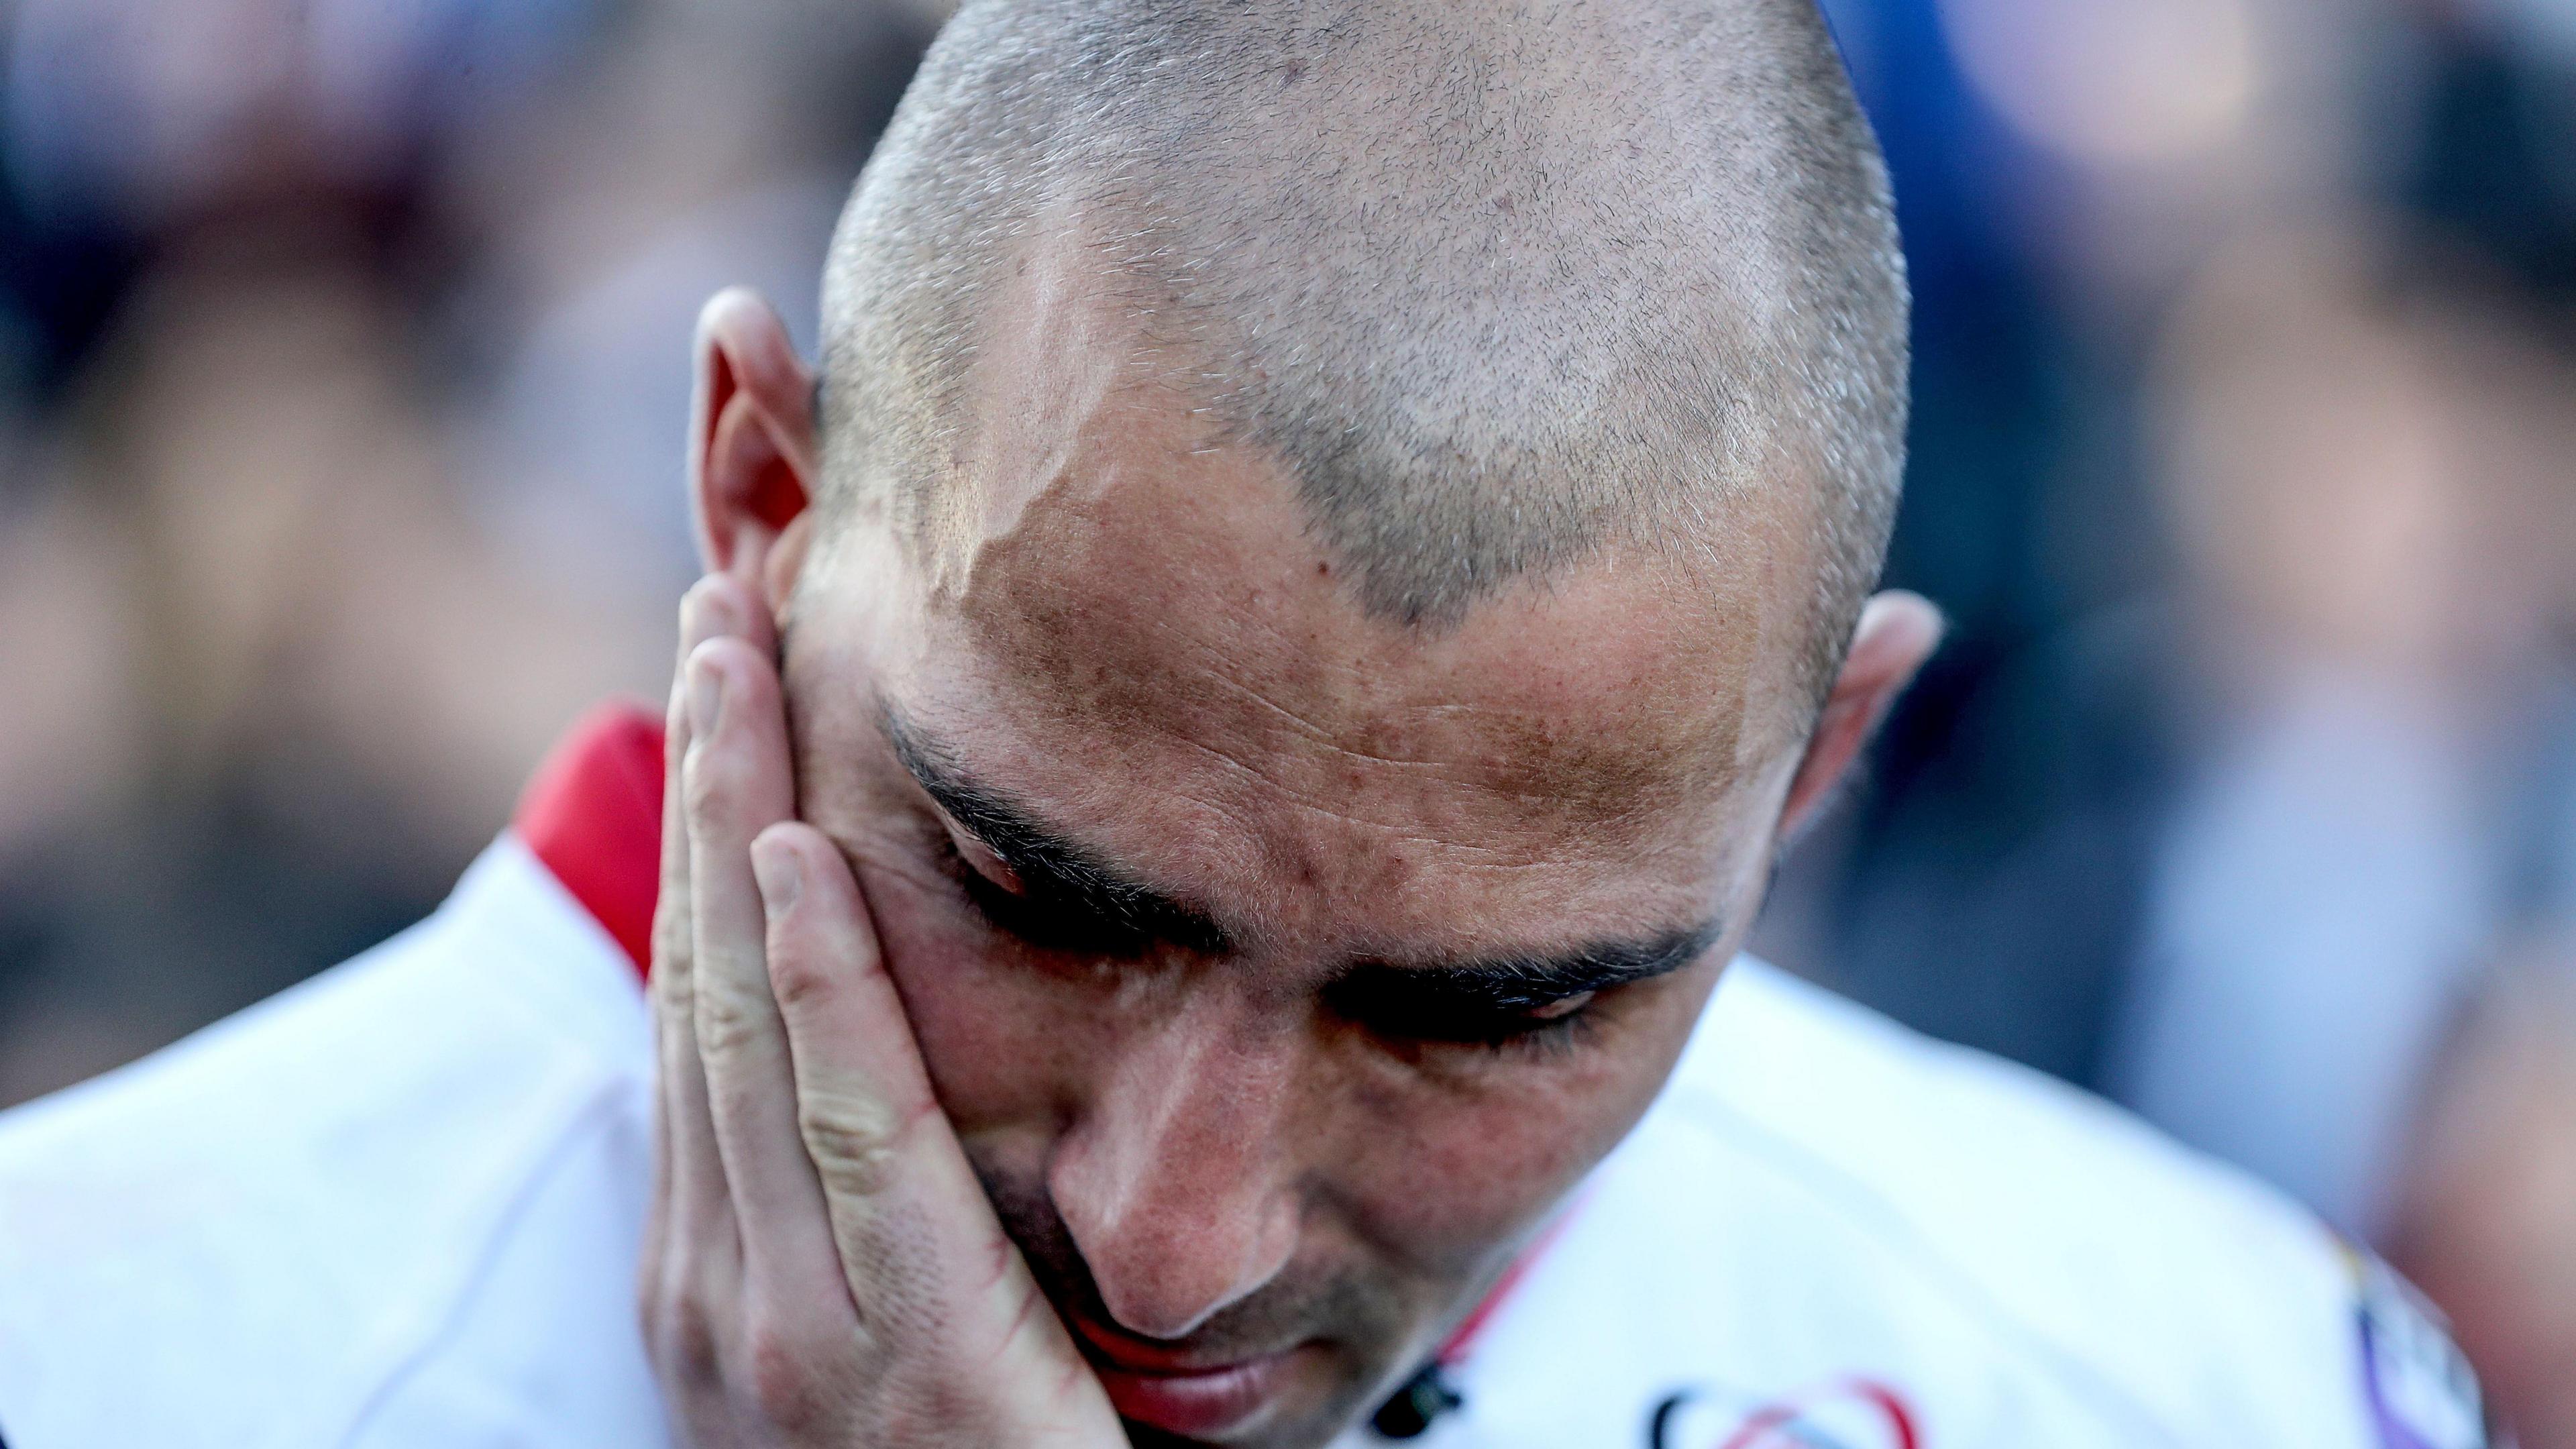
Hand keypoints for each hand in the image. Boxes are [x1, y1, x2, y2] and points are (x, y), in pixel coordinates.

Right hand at [636, 575, 1127, 1447]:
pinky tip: (800, 856)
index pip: (708, 1005)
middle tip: (714, 606)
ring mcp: (780, 1319)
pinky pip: (843, 1126)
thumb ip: (872, 1204)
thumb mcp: (892, 1332)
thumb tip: (885, 1037)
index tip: (723, 688)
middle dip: (704, 787)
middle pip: (705, 979)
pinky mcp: (883, 1349)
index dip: (707, 837)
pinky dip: (812, 985)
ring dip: (739, 826)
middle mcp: (720, 1278)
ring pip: (746, 1020)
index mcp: (719, 1267)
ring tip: (738, 658)